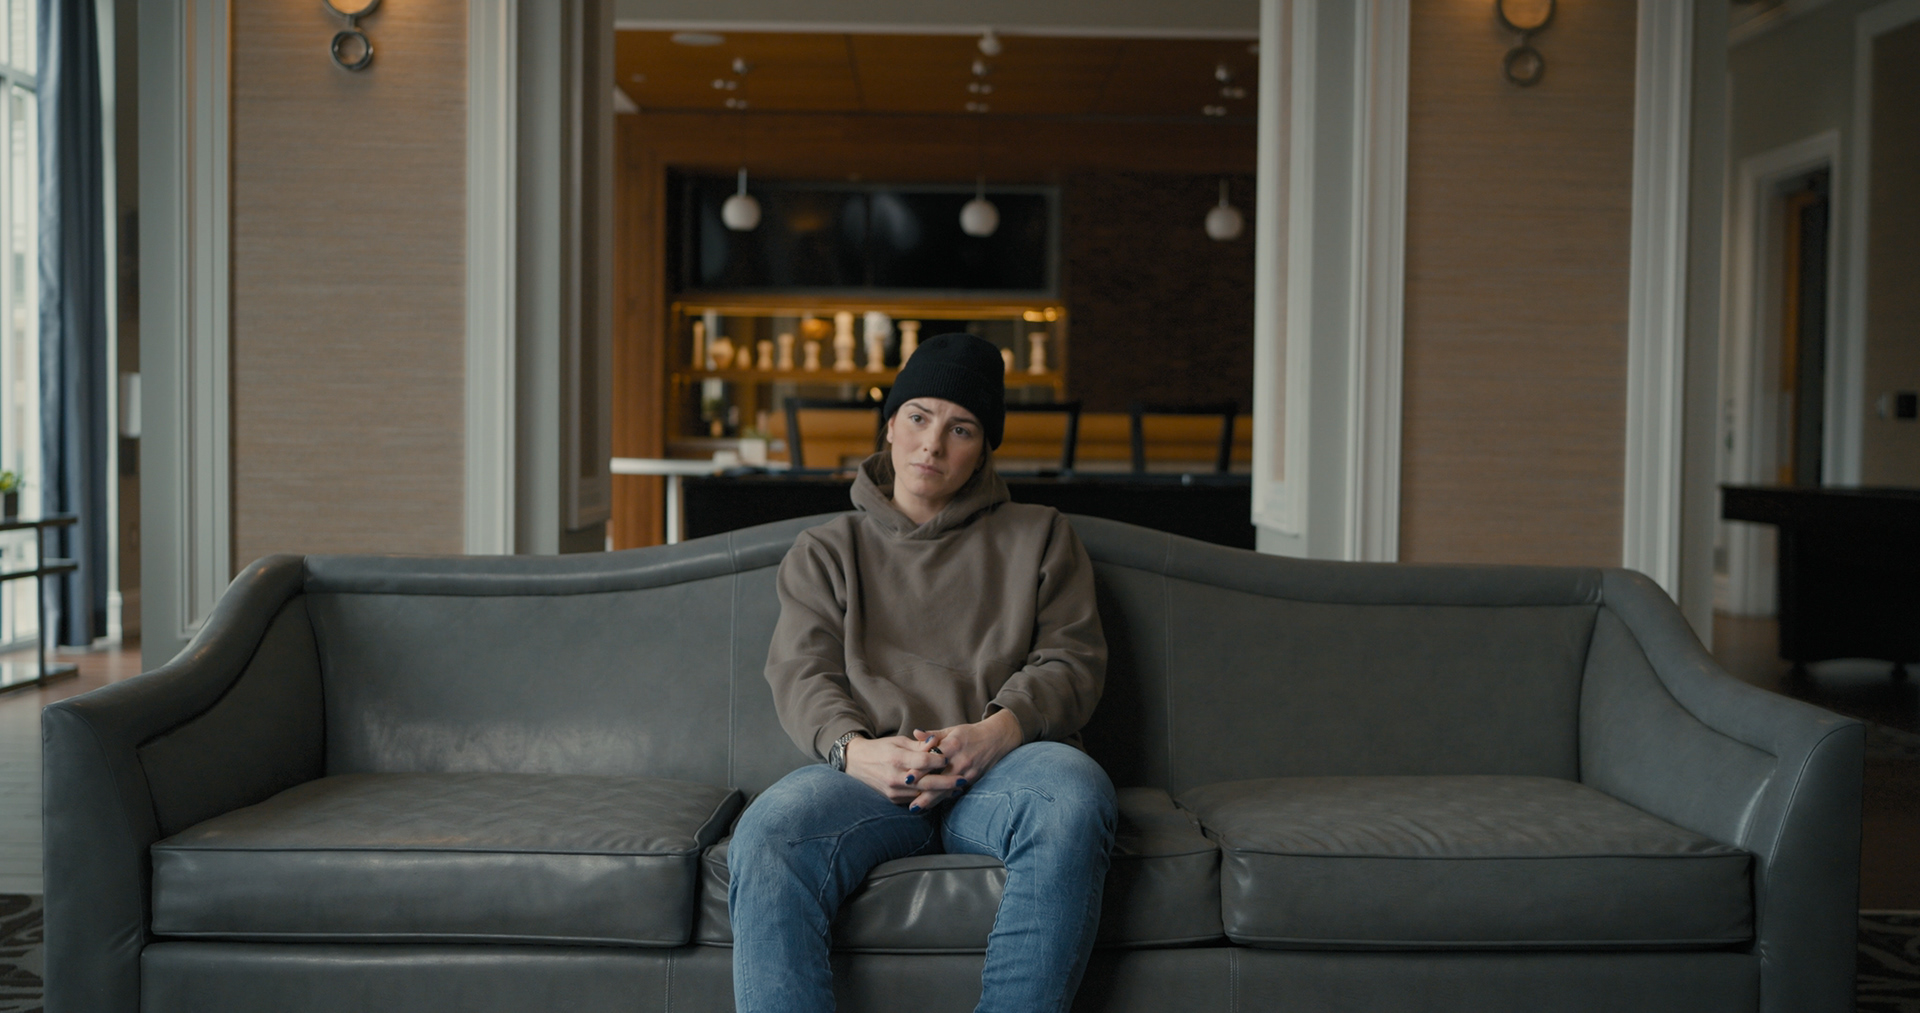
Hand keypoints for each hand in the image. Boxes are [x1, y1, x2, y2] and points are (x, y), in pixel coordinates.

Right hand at [843, 734, 948, 804]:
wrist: (857, 763)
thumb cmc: (881, 749)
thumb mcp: (898, 742)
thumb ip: (919, 745)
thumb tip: (936, 742)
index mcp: (896, 758)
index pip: (923, 762)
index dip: (938, 760)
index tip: (950, 758)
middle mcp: (895, 777)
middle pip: (927, 783)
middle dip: (947, 783)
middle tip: (963, 780)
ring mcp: (894, 791)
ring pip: (922, 795)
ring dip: (941, 793)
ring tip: (957, 789)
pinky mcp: (893, 799)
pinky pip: (915, 800)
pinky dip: (929, 797)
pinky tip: (942, 794)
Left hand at [906, 709, 1022, 811]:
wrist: (996, 738)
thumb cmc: (970, 733)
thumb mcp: (952, 730)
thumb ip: (932, 734)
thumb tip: (915, 732)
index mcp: (952, 745)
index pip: (933, 759)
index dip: (920, 770)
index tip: (907, 779)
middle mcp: (960, 760)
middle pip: (940, 780)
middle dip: (925, 793)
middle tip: (910, 805)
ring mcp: (968, 772)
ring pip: (947, 789)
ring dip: (932, 800)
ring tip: (917, 808)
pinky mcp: (973, 779)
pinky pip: (956, 790)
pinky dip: (943, 797)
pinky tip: (932, 804)